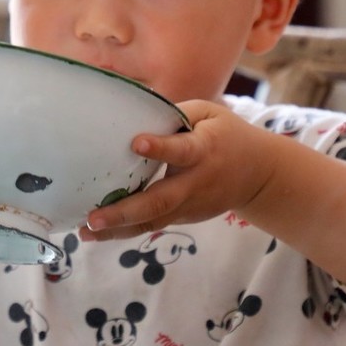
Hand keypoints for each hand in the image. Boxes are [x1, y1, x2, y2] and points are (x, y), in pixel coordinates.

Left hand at [80, 99, 278, 240]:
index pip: (182, 150)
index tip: (136, 144)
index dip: (161, 148)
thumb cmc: (226, 135)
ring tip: (85, 232)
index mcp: (204, 149)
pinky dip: (125, 231)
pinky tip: (96, 233)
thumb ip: (174, 113)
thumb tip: (133, 112)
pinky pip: (152, 224)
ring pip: (152, 221)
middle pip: (160, 201)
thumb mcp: (208, 113)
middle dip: (124, 212)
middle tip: (93, 218)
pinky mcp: (184, 217)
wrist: (260, 175)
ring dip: (118, 230)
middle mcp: (195, 182)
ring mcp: (190, 206)